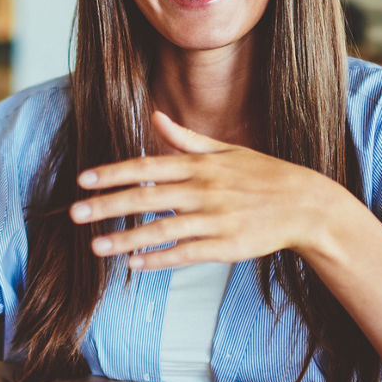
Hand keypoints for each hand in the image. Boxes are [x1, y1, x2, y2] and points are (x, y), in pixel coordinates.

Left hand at [68, 111, 339, 269]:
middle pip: (147, 197)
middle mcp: (204, 190)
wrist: (307, 205)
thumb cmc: (263, 175)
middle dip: (108, 205)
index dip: (113, 173)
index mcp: (200, 165)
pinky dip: (161, 259)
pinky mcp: (227, 246)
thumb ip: (186, 139)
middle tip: (75, 214)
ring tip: (95, 247)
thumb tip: (155, 117)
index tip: (83, 180)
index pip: (147, 167)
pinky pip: (187, 253)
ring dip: (126, 239)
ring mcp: (216, 219)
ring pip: (162, 229)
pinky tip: (135, 265)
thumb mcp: (226, 151)